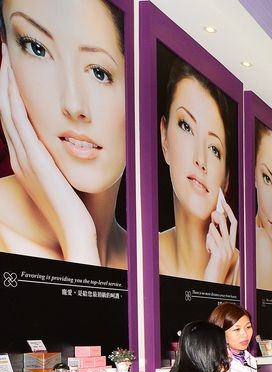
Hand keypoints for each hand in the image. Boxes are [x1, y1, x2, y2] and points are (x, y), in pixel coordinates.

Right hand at [0, 45, 99, 264]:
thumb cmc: (80, 210)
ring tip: (3, 58)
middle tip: (2, 52)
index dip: (10, 93)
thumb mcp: (67, 178)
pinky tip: (14, 83)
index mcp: (28, 161)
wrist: (80, 234)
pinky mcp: (35, 163)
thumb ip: (63, 161)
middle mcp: (21, 158)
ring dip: (5, 84)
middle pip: (6, 110)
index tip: (11, 69)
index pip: (14, 119)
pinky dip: (13, 102)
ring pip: (8, 113)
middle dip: (3, 81)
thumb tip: (75, 143)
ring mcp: (25, 160)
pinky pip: (19, 125)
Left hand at [203, 191, 238, 282]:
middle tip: (215, 208)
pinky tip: (209, 251)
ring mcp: (226, 250)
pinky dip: (208, 242)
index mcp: (232, 245)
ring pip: (215, 231)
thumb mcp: (217, 251)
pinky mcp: (219, 254)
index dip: (229, 212)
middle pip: (227, 223)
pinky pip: (211, 239)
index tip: (223, 202)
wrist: (215, 281)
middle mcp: (231, 246)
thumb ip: (217, 239)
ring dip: (209, 235)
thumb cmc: (214, 267)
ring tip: (210, 246)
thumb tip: (212, 225)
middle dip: (221, 213)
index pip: (234, 224)